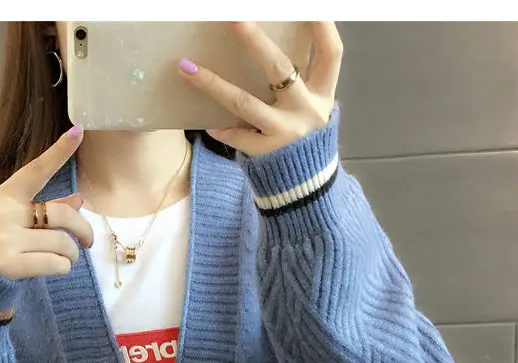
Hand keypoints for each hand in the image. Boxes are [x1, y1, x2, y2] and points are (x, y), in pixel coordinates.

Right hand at [0, 126, 93, 279]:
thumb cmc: (0, 240)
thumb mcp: (17, 217)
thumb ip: (47, 208)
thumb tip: (78, 200)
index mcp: (6, 195)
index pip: (36, 170)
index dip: (59, 151)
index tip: (79, 131)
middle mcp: (4, 214)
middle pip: (62, 214)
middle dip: (83, 229)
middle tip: (87, 241)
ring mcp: (6, 239)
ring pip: (62, 242)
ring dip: (73, 254)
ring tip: (67, 258)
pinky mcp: (10, 264)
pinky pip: (56, 264)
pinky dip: (64, 267)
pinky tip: (57, 268)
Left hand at [178, 22, 341, 156]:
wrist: (307, 189)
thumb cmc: (304, 138)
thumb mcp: (313, 107)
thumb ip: (302, 80)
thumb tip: (269, 43)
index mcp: (323, 94)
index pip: (331, 53)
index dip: (322, 27)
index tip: (309, 6)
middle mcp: (307, 110)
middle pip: (280, 68)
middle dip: (253, 39)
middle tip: (230, 17)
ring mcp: (286, 133)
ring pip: (245, 103)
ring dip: (214, 84)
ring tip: (186, 68)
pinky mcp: (266, 155)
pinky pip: (237, 135)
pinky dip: (222, 128)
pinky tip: (207, 122)